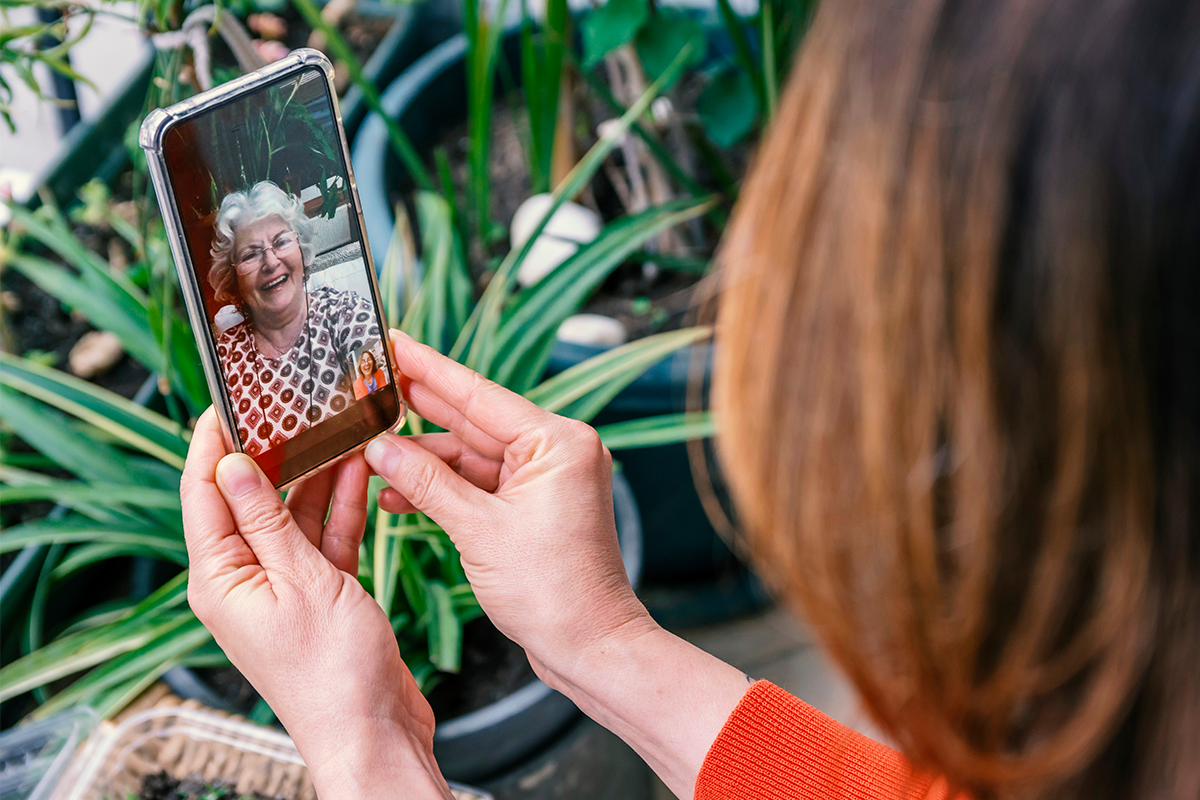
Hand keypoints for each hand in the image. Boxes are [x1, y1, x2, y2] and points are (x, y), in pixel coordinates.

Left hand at [180, 408, 451, 798]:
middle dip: (275, 454)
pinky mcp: (322, 591)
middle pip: (250, 499)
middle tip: (295, 407)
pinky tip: (359, 473)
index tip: (228, 401)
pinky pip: (324, 537)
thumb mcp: (299, 580)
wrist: (374, 728)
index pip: (203, 495)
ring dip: (317, 477)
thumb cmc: (332, 672)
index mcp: (220, 579)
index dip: (212, 445)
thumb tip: (231, 466)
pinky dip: (341, 508)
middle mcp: (245, 579)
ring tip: (337, 431)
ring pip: (293, 514)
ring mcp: (284, 586)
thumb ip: (267, 520)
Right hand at [365, 332, 655, 684]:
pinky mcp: (533, 507)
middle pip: (474, 421)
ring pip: (472, 457)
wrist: (588, 646)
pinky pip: (480, 485)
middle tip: (371, 388)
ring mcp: (546, 479)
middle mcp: (557, 452)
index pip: (480, 395)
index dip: (430, 369)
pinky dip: (443, 490)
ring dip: (424, 462)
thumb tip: (381, 448)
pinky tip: (398, 494)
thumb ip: (427, 484)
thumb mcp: (479, 530)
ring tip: (371, 455)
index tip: (394, 344)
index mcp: (558, 442)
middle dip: (420, 412)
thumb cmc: (552, 592)